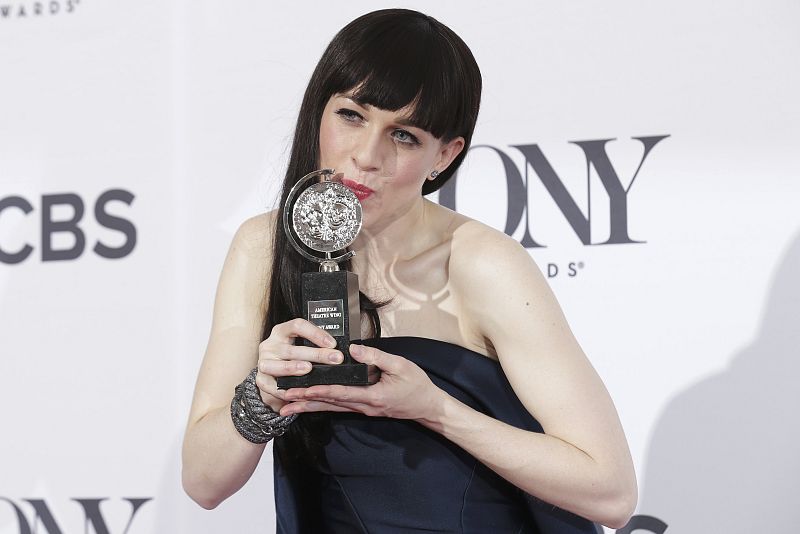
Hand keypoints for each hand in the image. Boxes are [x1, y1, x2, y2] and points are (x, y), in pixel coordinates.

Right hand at [255, 318, 343, 411]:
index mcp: (282, 331)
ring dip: (293, 367)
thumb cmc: (294, 359)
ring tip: (309, 369)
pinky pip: (271, 386)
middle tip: (335, 359)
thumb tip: (345, 347)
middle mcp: (270, 345)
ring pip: (277, 365)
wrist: (274, 377)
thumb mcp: (303, 345)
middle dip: (316, 354)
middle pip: (292, 348)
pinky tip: (297, 391)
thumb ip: (317, 344)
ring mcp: (263, 362)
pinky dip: (283, 389)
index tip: (333, 343)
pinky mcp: (261, 380)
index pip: (297, 325)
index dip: (315, 333)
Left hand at [279, 344, 445, 421]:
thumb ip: (377, 357)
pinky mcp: (364, 407)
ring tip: (286, 408)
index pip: (341, 393)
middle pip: (329, 404)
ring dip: (308, 407)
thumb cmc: (416, 385)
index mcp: (372, 396)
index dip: (320, 391)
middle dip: (305, 402)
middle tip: (282, 400)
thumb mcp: (400, 366)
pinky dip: (322, 405)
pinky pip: (339, 406)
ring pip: (331, 407)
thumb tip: (353, 349)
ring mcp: (363, 409)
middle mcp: (363, 406)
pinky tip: (309, 405)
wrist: (428, 407)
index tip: (301, 390)